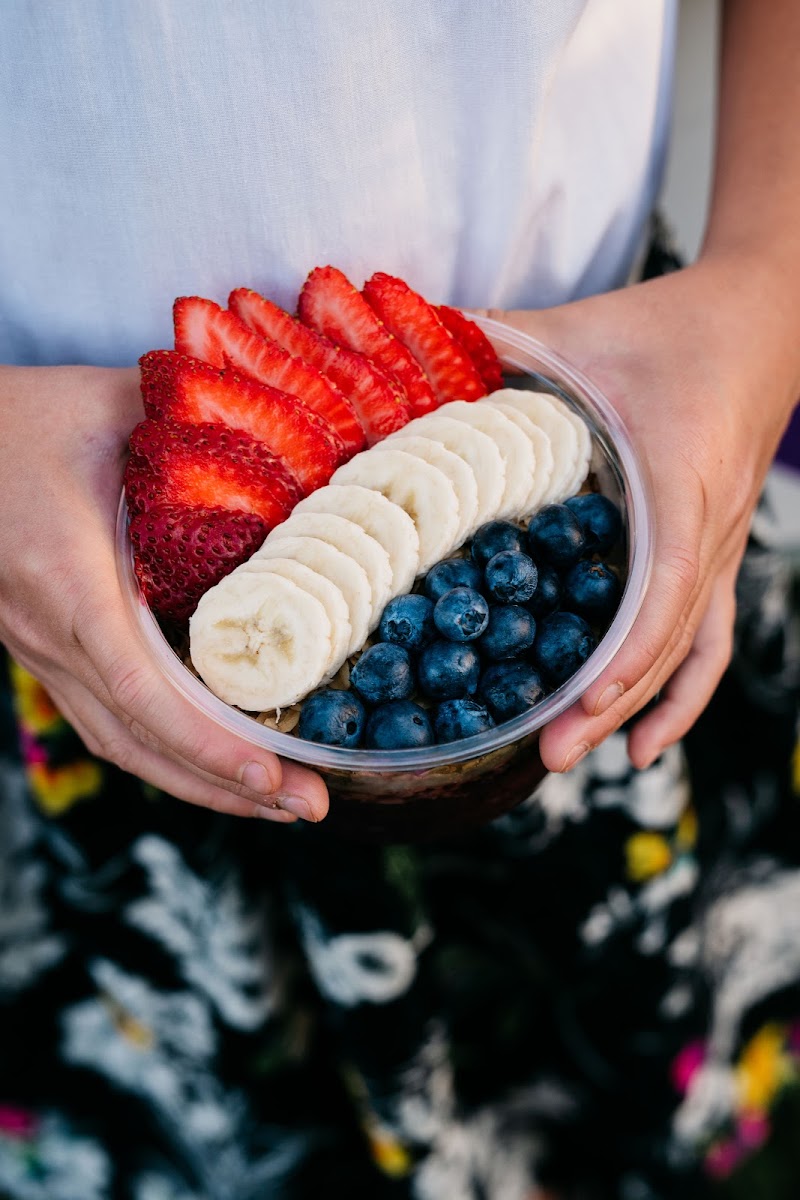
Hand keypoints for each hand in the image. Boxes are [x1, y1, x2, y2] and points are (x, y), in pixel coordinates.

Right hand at [0, 365, 327, 821]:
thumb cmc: (20, 420)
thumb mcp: (110, 404)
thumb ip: (199, 413)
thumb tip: (294, 422)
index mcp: (70, 581)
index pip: (138, 688)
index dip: (205, 744)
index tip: (271, 776)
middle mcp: (53, 634)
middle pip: (138, 740)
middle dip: (225, 787)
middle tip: (310, 807)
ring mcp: (44, 650)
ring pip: (121, 743)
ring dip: (199, 782)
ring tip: (276, 801)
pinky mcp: (48, 650)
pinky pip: (107, 720)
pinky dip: (165, 752)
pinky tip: (213, 764)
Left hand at [477, 254, 798, 772]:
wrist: (761, 321)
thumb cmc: (673, 326)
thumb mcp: (584, 328)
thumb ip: (502, 337)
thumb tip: (416, 340)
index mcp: (680, 478)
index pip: (667, 585)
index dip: (628, 652)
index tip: (582, 699)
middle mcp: (710, 529)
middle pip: (670, 641)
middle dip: (610, 705)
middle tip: (547, 755)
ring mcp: (720, 550)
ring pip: (690, 653)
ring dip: (638, 712)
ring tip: (575, 756)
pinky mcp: (715, 555)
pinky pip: (705, 641)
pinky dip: (677, 696)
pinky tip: (641, 741)